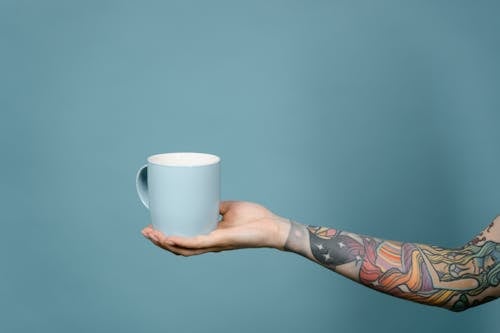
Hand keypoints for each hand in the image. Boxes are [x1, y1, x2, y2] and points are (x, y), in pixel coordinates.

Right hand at [141, 201, 290, 255]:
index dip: (167, 238)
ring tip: (150, 234)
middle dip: (159, 241)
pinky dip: (181, 242)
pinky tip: (168, 238)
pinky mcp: (220, 241)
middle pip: (179, 248)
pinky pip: (196, 244)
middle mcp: (210, 244)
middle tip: (145, 231)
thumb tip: (208, 199)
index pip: (184, 241)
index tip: (153, 228)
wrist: (272, 226)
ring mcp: (214, 244)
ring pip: (183, 249)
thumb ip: (217, 206)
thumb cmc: (256, 219)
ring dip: (164, 242)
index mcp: (210, 237)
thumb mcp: (230, 208)